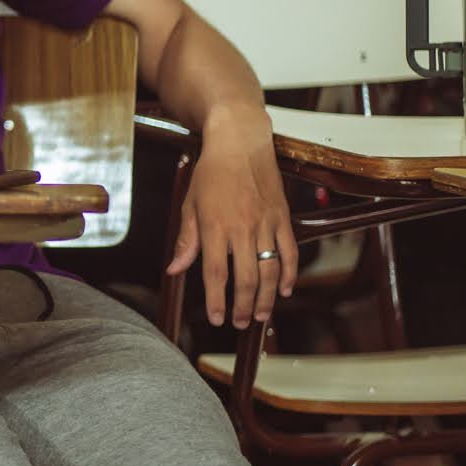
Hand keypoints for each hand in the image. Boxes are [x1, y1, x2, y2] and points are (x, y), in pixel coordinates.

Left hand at [166, 107, 296, 327]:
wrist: (241, 142)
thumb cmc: (211, 172)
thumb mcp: (190, 204)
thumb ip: (186, 240)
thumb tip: (175, 270)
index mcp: (215, 226)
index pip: (216, 273)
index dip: (216, 300)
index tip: (216, 319)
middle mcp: (242, 227)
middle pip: (245, 278)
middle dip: (242, 306)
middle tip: (238, 323)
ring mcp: (266, 223)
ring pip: (270, 270)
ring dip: (265, 297)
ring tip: (259, 316)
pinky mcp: (283, 217)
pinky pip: (290, 252)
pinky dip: (290, 274)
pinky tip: (284, 290)